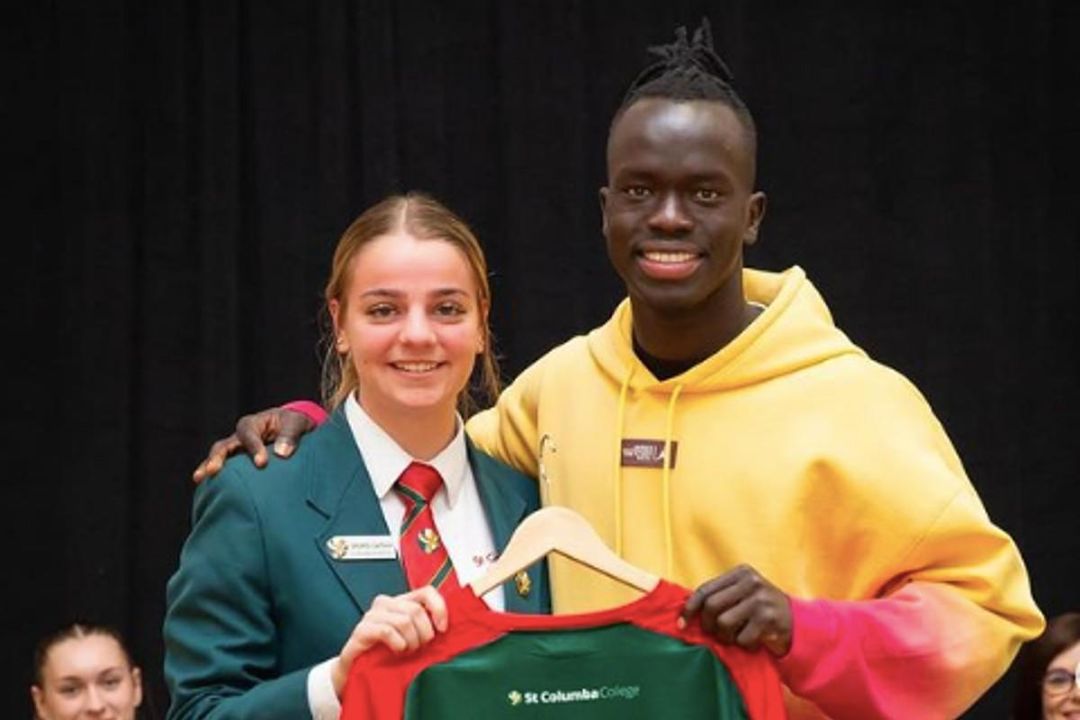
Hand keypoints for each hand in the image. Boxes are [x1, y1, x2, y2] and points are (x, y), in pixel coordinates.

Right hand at [191, 407, 314, 482]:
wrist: (293, 430)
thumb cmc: (294, 424)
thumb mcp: (296, 423)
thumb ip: (290, 435)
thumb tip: (281, 453)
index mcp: (253, 423)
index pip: (249, 434)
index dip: (254, 448)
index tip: (262, 463)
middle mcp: (240, 437)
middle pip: (224, 445)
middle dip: (218, 457)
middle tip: (213, 470)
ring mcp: (236, 451)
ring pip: (219, 457)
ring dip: (209, 467)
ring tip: (200, 478)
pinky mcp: (238, 465)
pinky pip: (224, 471)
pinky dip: (216, 479)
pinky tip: (207, 490)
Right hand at [331, 587, 448, 695]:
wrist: (358, 669)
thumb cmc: (388, 652)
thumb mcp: (412, 637)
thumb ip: (427, 627)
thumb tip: (447, 627)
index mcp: (401, 601)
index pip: (427, 592)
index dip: (439, 608)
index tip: (442, 629)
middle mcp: (386, 603)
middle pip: (416, 610)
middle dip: (424, 634)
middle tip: (420, 648)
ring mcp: (372, 615)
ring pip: (404, 621)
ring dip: (411, 642)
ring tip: (407, 651)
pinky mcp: (362, 630)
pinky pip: (387, 631)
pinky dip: (397, 644)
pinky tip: (397, 651)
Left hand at [680, 564, 792, 656]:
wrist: (798, 622)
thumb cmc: (761, 610)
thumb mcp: (742, 595)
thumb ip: (719, 597)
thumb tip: (684, 610)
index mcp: (741, 573)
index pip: (706, 589)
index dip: (690, 607)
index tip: (682, 623)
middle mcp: (751, 582)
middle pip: (712, 606)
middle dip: (709, 625)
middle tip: (716, 634)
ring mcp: (761, 599)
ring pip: (724, 623)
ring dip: (727, 637)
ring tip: (738, 636)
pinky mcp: (769, 618)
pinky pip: (742, 638)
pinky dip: (744, 644)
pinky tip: (755, 640)